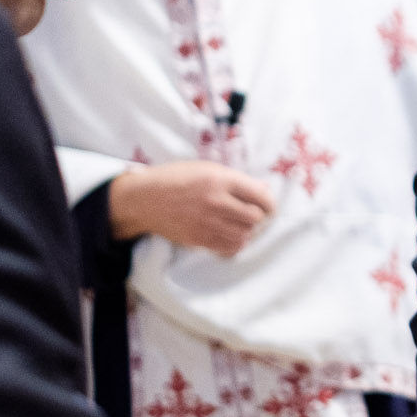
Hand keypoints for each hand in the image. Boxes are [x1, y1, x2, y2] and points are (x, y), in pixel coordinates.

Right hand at [109, 161, 274, 255]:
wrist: (146, 199)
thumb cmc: (178, 179)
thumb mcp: (208, 169)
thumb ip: (237, 180)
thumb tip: (265, 189)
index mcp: (220, 180)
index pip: (259, 196)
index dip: (270, 203)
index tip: (269, 207)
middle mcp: (216, 202)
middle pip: (255, 217)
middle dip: (258, 217)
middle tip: (253, 215)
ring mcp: (207, 222)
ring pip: (244, 235)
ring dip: (247, 231)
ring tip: (240, 225)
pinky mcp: (199, 239)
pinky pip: (229, 247)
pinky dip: (235, 243)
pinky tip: (230, 235)